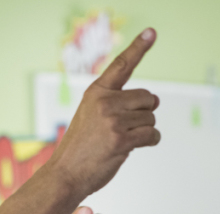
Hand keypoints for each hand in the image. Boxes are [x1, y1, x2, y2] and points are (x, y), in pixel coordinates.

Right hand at [50, 28, 160, 196]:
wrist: (64, 175)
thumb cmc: (80, 148)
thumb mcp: (92, 117)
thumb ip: (119, 103)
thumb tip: (156, 100)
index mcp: (95, 92)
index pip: (121, 66)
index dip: (139, 47)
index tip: (152, 32)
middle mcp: (104, 102)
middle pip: (147, 98)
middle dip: (142, 114)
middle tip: (121, 129)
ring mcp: (112, 120)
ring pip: (150, 118)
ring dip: (143, 131)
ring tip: (119, 141)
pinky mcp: (121, 139)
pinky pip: (152, 135)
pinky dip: (149, 142)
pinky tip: (130, 148)